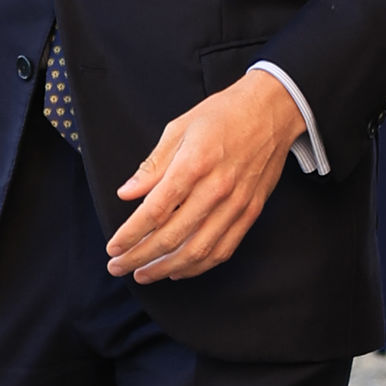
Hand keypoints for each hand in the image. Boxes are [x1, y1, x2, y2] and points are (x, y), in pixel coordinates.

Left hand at [108, 73, 301, 283]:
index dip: (131, 234)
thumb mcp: (180, 128)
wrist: (272, 111)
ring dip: (167, 268)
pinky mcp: (250, 212)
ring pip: (198, 250)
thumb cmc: (222, 115)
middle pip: (173, 236)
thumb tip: (127, 193)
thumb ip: (153, 165)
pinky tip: (179, 270)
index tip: (113, 247)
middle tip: (118, 266)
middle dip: (140, 257)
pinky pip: (223, 249)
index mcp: (194, 164)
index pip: (155, 210)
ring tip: (144, 275)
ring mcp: (236, 204)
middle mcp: (216, 189)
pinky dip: (199, 266)